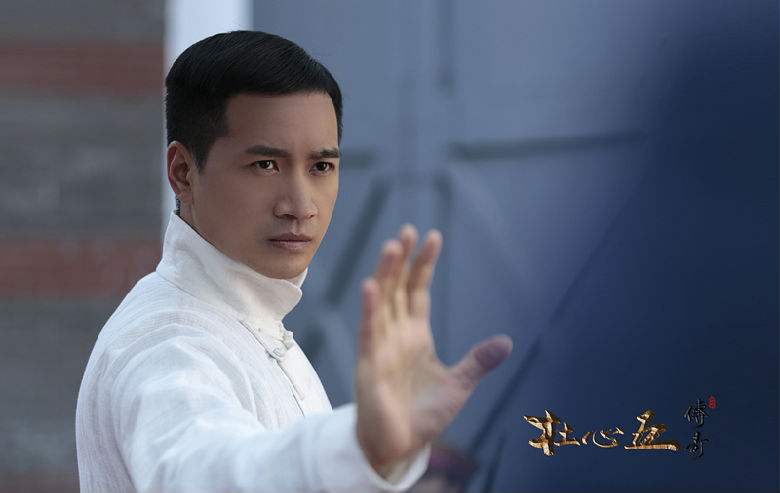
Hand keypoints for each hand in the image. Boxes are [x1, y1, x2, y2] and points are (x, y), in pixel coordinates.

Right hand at [355, 224, 512, 470]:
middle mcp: (396, 334)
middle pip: (399, 288)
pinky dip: (370, 309)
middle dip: (403, 260)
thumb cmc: (423, 415)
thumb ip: (478, 361)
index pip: (418, 290)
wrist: (399, 446)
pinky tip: (371, 286)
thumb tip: (507, 341)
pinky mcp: (370, 365)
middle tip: (408, 230)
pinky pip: (369, 332)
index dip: (424, 264)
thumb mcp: (459, 385)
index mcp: (416, 335)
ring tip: (392, 246)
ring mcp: (381, 347)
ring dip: (386, 274)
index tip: (433, 236)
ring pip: (383, 302)